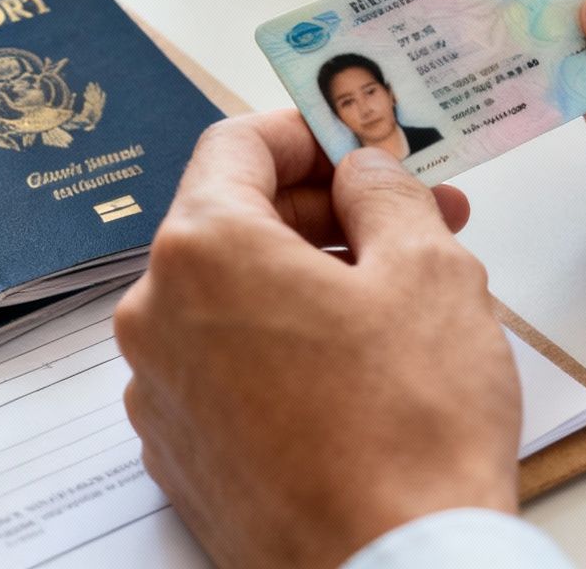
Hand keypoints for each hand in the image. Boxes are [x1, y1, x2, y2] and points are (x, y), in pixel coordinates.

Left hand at [115, 112, 517, 567]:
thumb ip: (386, 192)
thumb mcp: (430, 271)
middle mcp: (155, 315)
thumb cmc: (410, 431)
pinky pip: (221, 368)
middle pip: (230, 221)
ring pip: (228, 299)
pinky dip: (277, 346)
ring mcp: (158, 391)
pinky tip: (351, 367)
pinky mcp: (178, 453)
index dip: (307, 132)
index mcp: (202, 250)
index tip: (358, 143)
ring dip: (304, 279)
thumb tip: (362, 169)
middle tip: (410, 217)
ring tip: (395, 296)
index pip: (237, 145)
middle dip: (323, 211)